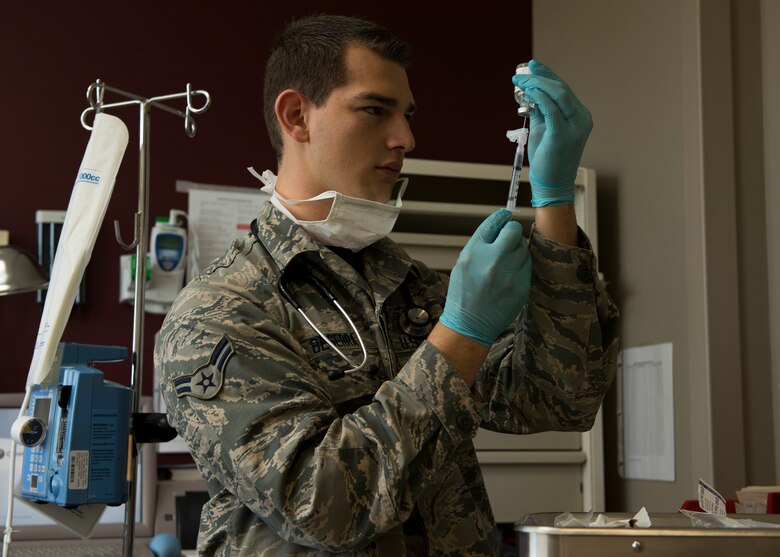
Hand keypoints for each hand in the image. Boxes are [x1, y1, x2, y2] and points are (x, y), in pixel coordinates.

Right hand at [439, 209, 531, 345]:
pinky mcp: (521, 285)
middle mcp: (492, 260)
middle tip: (508, 238)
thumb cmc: (464, 294)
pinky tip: (511, 274)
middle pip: (513, 231)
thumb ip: (480, 243)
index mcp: (474, 252)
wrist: (470, 324)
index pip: (493, 223)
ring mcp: (509, 274)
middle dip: (512, 231)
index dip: (501, 217)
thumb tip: (498, 224)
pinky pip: (527, 265)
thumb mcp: (463, 263)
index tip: (505, 215)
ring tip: (506, 262)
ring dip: (517, 250)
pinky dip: (521, 265)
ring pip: (523, 247)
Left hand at [512, 59, 591, 206]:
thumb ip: (541, 111)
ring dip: (536, 85)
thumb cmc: (548, 159)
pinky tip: (528, 93)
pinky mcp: (563, 135)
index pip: (564, 90)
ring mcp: (575, 127)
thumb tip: (530, 94)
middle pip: (561, 89)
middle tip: (521, 73)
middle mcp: (581, 119)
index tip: (533, 66)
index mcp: (579, 116)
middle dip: (539, 77)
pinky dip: (539, 98)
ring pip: (557, 95)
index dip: (548, 75)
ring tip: (520, 81)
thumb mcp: (545, 129)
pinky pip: (551, 109)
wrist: (552, 184)